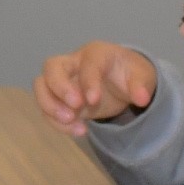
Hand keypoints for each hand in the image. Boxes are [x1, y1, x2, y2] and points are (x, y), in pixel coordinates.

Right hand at [34, 42, 157, 136]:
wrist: (121, 83)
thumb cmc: (129, 74)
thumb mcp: (142, 76)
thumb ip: (141, 86)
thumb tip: (141, 98)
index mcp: (95, 53)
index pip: (87, 63)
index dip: (88, 81)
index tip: (93, 101)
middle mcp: (73, 63)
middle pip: (52, 67)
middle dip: (58, 88)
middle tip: (74, 109)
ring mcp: (62, 80)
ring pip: (41, 85)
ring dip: (50, 106)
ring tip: (71, 122)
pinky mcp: (58, 99)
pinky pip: (46, 107)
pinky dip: (56, 121)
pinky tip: (77, 131)